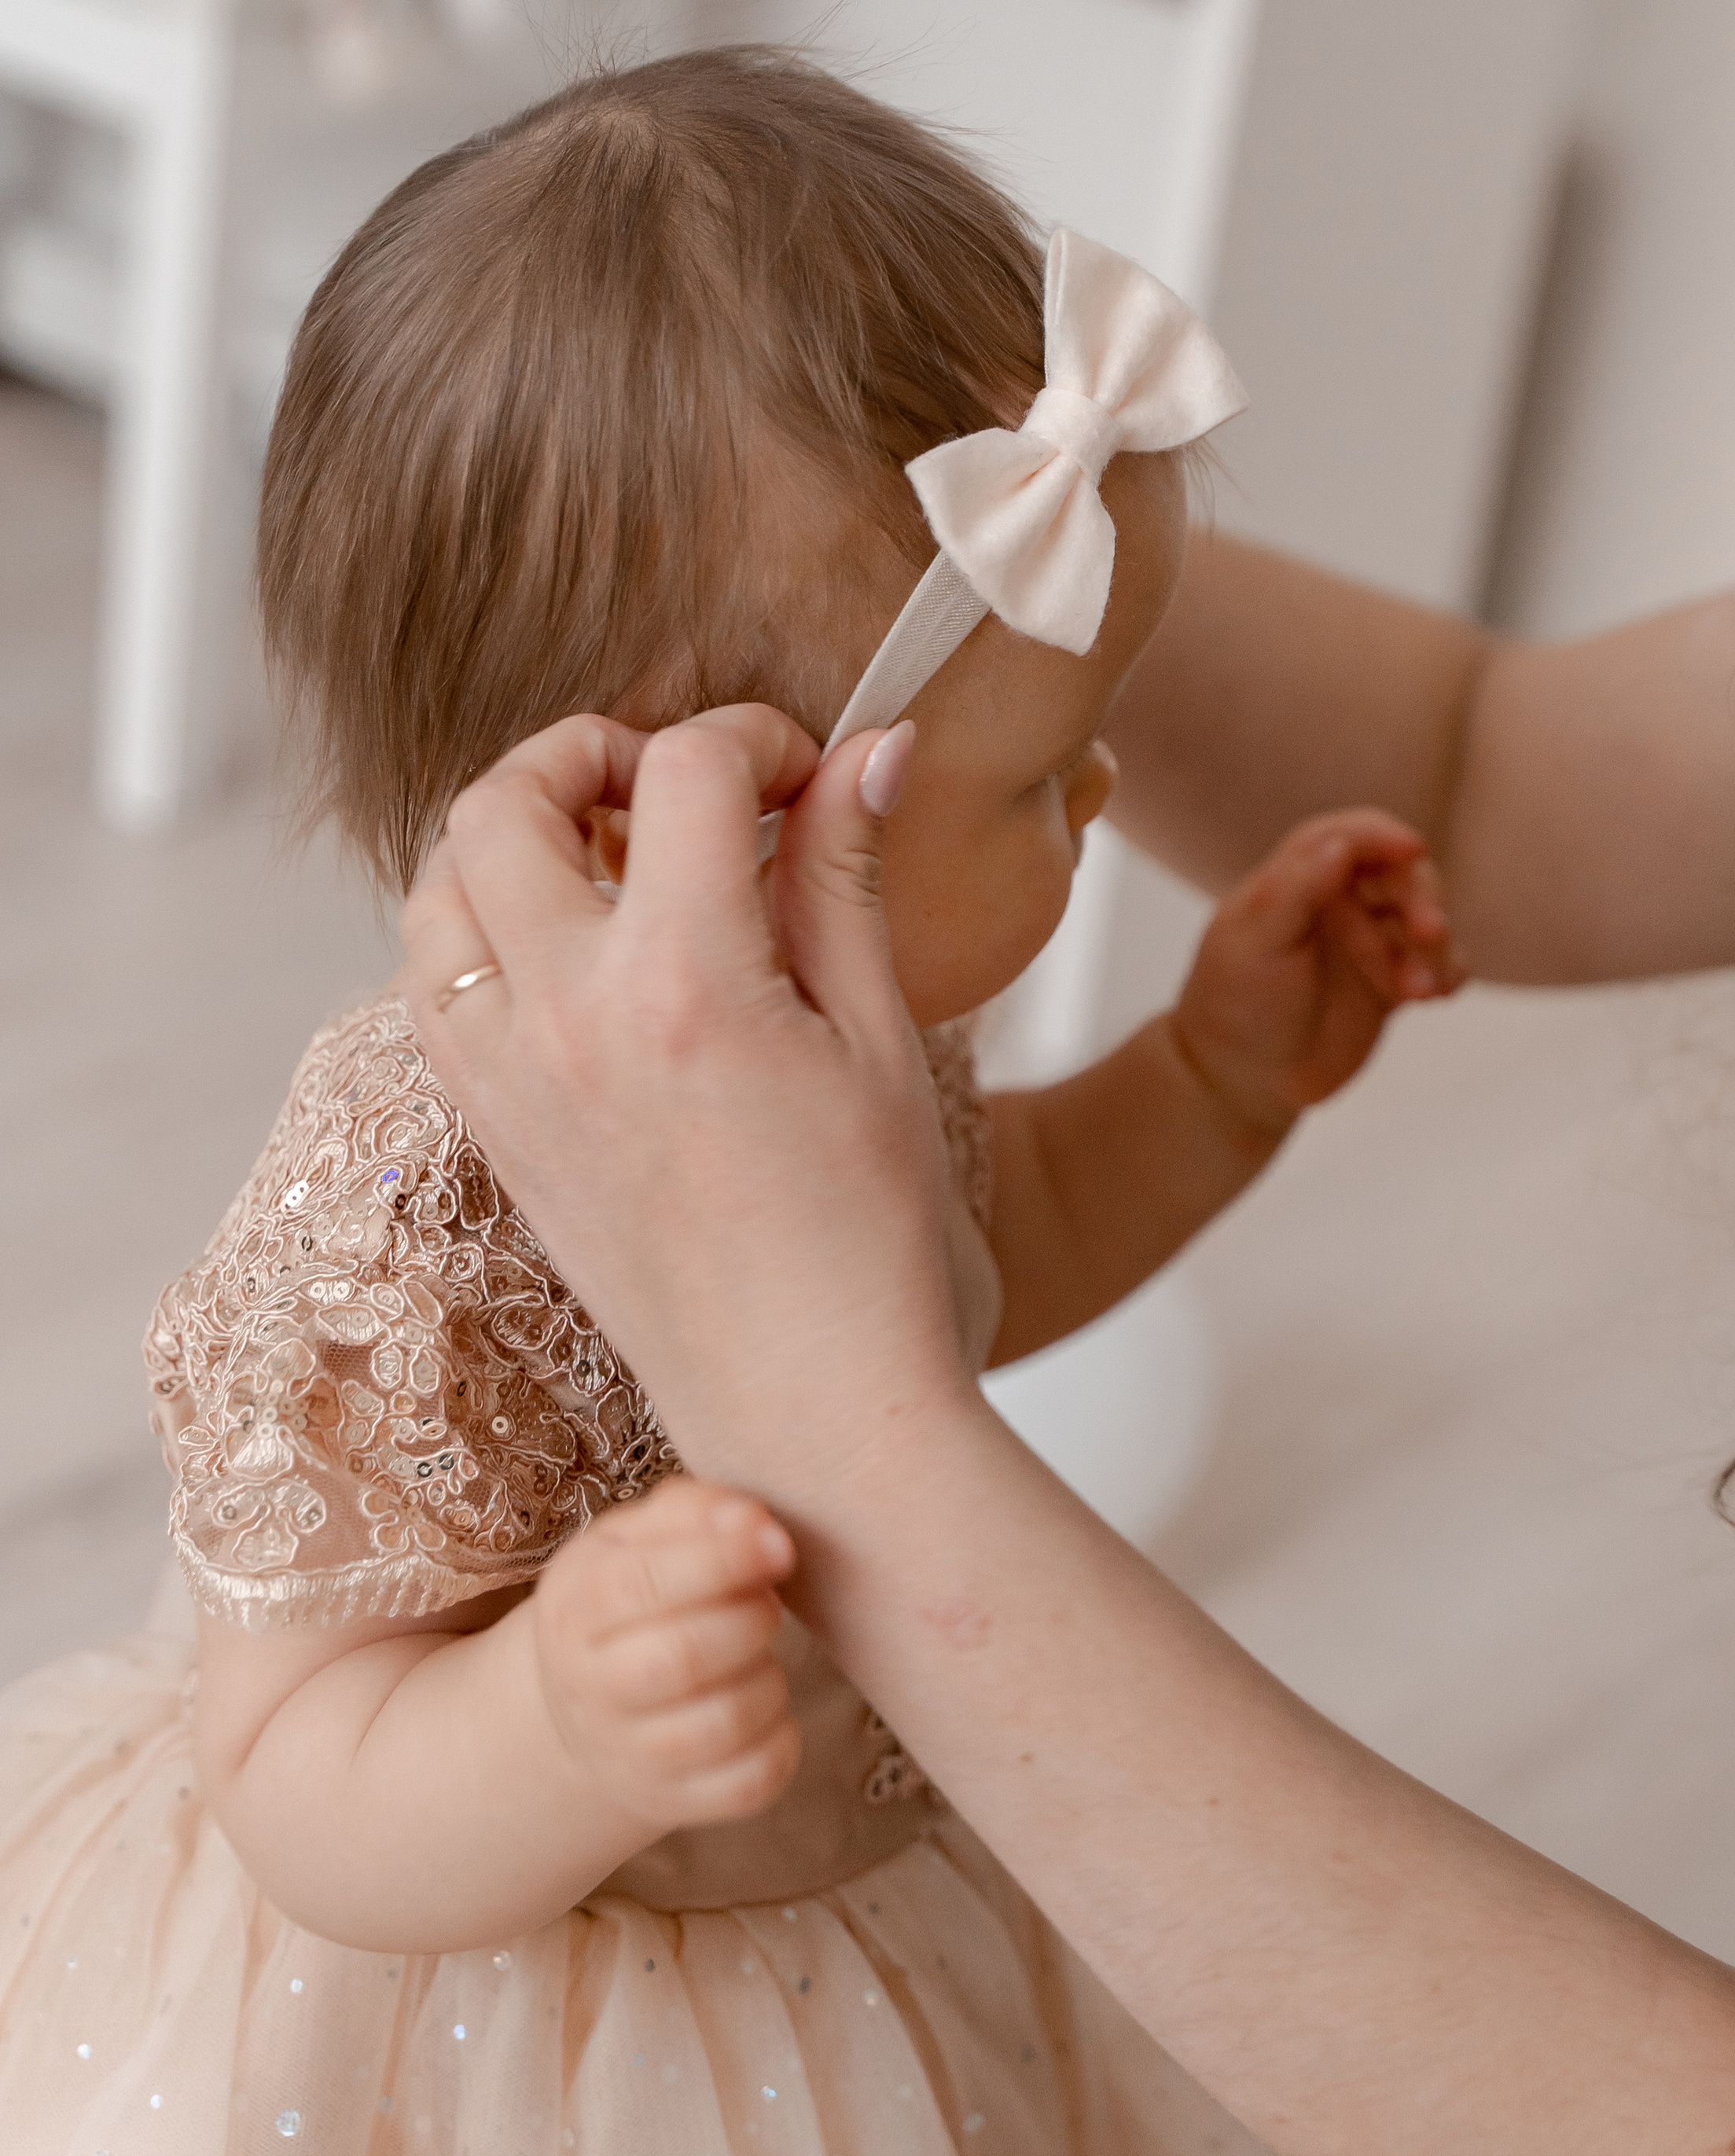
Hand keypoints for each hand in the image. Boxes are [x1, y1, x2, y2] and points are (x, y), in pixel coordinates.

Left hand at [398, 706, 975, 1504]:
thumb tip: (866, 750)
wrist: (811, 1416)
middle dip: (591, 752)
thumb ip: (847, 879)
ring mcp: (509, 1083)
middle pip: (504, 799)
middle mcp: (566, 1022)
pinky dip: (480, 934)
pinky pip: (430, 989)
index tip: (806, 775)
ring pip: (436, 887)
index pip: (683, 770)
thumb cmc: (875, 1247)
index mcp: (684, 986)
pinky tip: (576, 956)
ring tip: (614, 862)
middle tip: (676, 784)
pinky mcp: (493, 1136)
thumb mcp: (882, 1042)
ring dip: (512, 838)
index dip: (755, 738)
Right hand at [533, 1479, 801, 1829]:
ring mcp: (628, 1755)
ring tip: (758, 1656)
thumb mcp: (637, 1537)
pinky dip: (780, 1743)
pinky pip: (748, 1784)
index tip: (779, 1546)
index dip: (722, 1560)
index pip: (639, 1583)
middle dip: (750, 1620)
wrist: (588, 1704)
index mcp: (575, 1605)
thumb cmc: (632, 1599)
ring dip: (768, 1679)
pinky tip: (766, 1711)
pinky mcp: (673, 1802)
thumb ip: (694, 1510)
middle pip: (681, 1658)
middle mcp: (589, 1687)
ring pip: (722, 1724)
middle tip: (765, 1603)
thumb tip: (756, 1523)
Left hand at [1171, 809, 1463, 1141]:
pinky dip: (1449, 973)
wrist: (1243, 1078)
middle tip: (1430, 933)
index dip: (1385, 836)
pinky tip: (1437, 996)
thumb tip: (1340, 844)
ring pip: (1425, 922)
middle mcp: (1340, 901)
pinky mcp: (1392, 982)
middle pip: (1402, 875)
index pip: (1352, 836)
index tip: (1412, 851)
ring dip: (1436, 948)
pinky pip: (1439, 965)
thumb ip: (1296, 889)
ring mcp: (1370, 941)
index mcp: (1300, 876)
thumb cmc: (1236, 1001)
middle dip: (1424, 897)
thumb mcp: (1256, 943)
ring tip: (1423, 990)